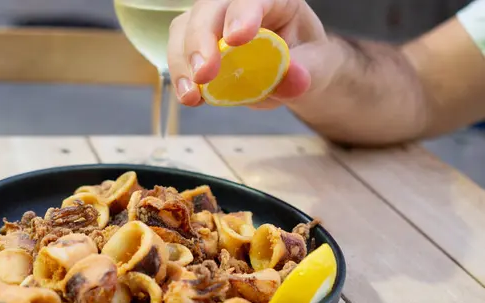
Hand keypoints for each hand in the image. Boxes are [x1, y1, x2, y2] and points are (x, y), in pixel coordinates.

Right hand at [167, 0, 328, 108]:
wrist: (293, 74)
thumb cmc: (307, 62)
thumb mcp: (317, 67)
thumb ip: (306, 71)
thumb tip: (292, 80)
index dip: (243, 13)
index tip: (237, 38)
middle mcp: (238, 4)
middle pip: (209, 7)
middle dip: (201, 39)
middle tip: (204, 74)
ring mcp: (214, 23)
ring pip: (185, 28)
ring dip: (183, 62)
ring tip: (192, 95)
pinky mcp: (198, 46)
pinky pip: (179, 53)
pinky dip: (181, 77)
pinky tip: (190, 97)